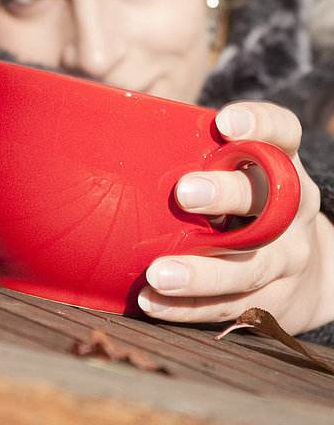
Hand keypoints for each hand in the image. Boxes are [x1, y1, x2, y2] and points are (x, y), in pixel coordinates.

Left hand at [138, 102, 333, 334]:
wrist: (309, 270)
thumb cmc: (250, 205)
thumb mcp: (244, 172)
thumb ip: (203, 156)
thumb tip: (120, 141)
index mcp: (282, 164)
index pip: (282, 133)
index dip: (260, 123)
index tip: (225, 123)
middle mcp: (293, 207)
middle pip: (268, 199)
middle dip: (228, 194)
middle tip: (185, 193)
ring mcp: (288, 257)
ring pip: (250, 265)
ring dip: (203, 271)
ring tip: (159, 274)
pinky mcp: (276, 300)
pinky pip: (232, 307)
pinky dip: (190, 307)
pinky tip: (154, 302)